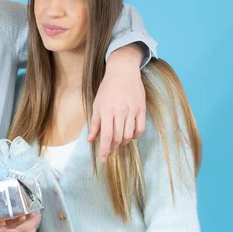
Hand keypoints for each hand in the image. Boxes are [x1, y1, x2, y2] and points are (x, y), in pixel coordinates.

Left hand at [88, 44, 146, 161]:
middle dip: (112, 148)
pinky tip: (130, 135)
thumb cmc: (107, 88)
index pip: (106, 136)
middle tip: (109, 151)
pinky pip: (140, 129)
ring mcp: (132, 110)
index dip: (104, 150)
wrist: (123, 71)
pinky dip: (135, 136)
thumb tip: (91, 139)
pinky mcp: (141, 109)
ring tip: (118, 142)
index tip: (103, 159)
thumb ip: (95, 123)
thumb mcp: (97, 104)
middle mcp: (120, 112)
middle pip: (118, 138)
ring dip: (123, 143)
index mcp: (106, 111)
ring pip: (129, 135)